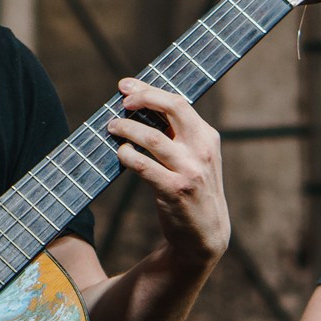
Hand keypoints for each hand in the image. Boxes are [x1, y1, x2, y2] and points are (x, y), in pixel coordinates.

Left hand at [106, 79, 229, 266]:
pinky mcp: (174, 190)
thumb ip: (179, 135)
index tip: (125, 87)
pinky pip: (143, 165)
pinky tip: (120, 153)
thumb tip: (143, 106)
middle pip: (171, 108)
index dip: (149, 91)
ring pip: (151, 137)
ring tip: (112, 127)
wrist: (205, 234)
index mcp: (207, 137)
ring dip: (126, 128)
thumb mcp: (197, 159)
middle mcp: (202, 150)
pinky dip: (127, 155)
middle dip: (142, 99)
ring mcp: (190, 170)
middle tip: (121, 103)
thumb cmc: (193, 191)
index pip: (178, 102)